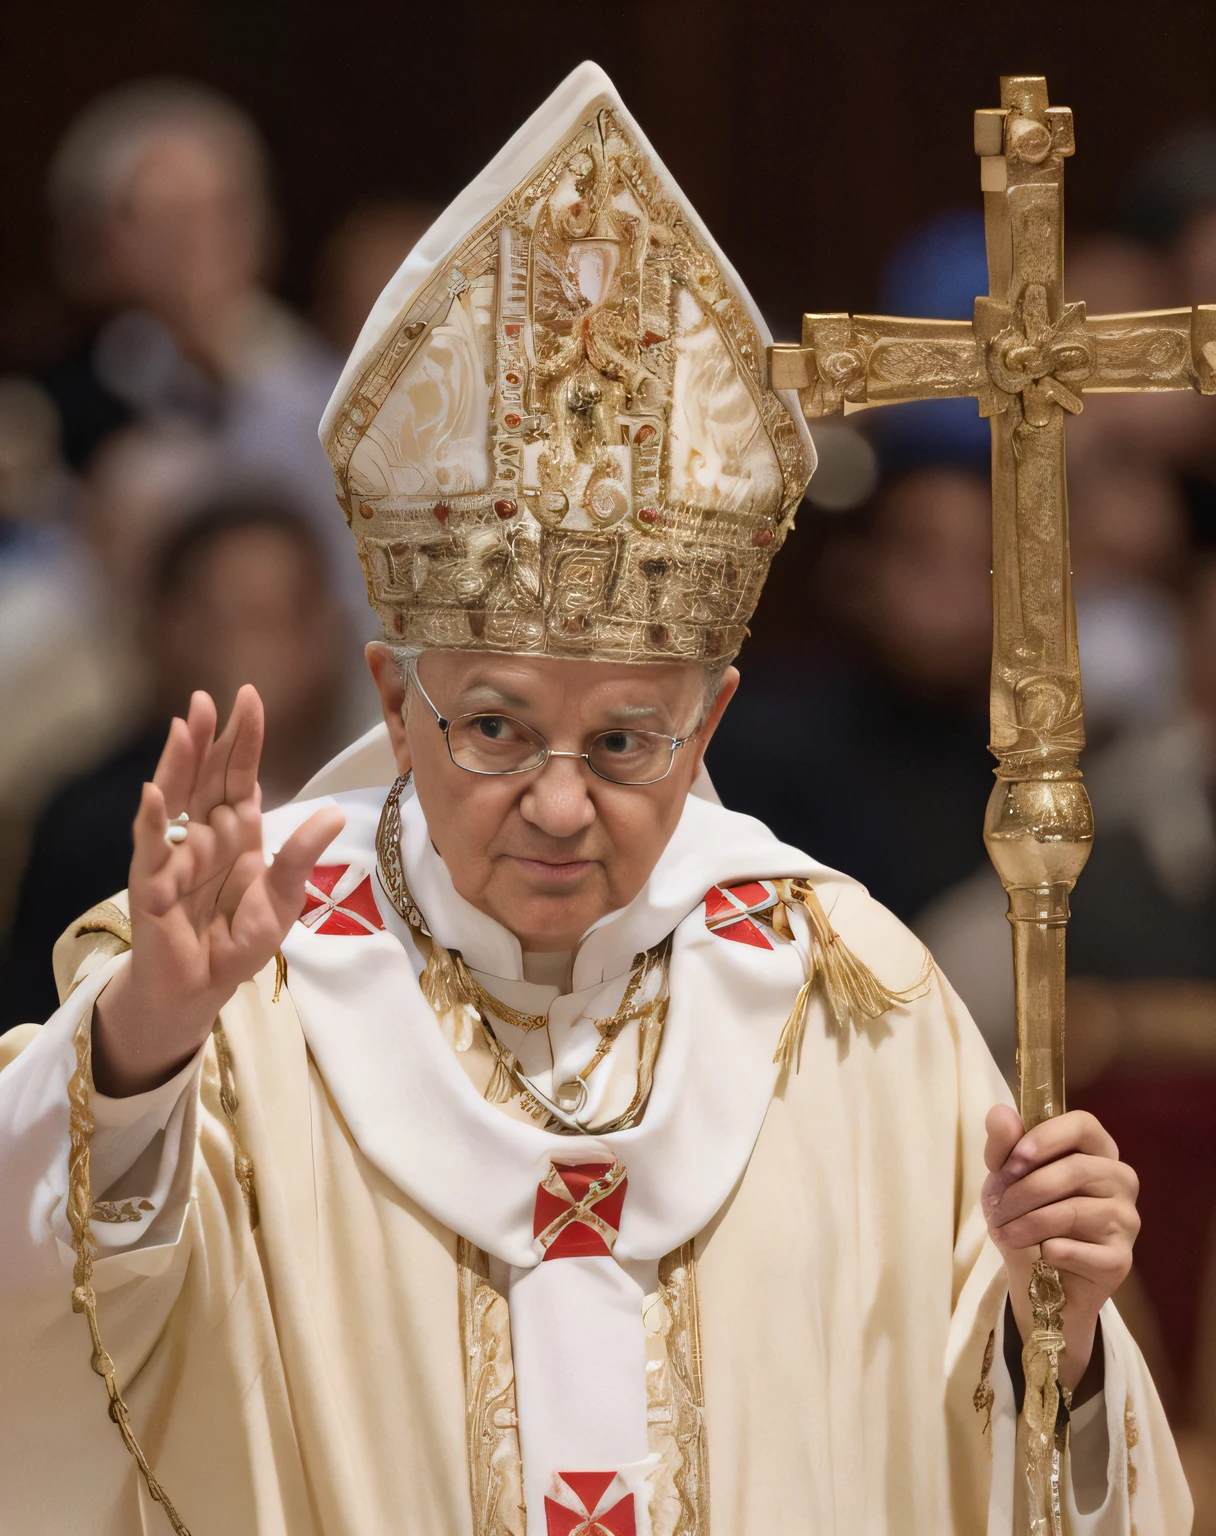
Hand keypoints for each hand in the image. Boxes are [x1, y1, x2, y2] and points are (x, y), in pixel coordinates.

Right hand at [92, 687, 344, 1095]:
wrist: (200, 989)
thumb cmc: (236, 941)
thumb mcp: (282, 899)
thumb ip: (300, 856)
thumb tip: (333, 815)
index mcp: (236, 832)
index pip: (239, 776)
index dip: (243, 739)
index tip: (249, 698)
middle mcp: (203, 834)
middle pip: (205, 777)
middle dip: (208, 737)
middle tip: (208, 697)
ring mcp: (175, 855)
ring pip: (175, 799)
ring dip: (178, 762)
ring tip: (184, 724)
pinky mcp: (152, 884)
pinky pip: (151, 847)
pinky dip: (151, 821)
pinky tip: (154, 792)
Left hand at [982, 1104, 1139, 1398]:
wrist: (1036, 1279)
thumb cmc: (1025, 1214)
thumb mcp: (1005, 1177)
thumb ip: (1003, 1143)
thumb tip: (1001, 1112)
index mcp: (1096, 1150)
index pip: (1084, 1125)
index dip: (1047, 1136)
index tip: (1014, 1159)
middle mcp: (1120, 1180)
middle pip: (1076, 1169)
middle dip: (1025, 1189)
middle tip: (996, 1207)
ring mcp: (1126, 1220)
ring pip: (1074, 1210)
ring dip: (1029, 1222)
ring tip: (1005, 1233)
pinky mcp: (1120, 1260)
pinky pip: (1080, 1250)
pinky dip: (1049, 1251)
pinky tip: (1038, 1254)